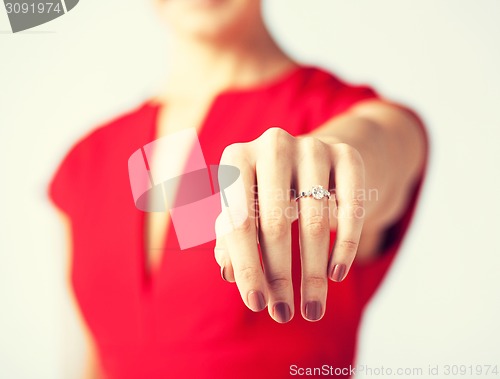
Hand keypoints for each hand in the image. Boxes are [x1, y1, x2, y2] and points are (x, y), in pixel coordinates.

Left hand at [214, 127, 364, 322]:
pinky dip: (344, 245)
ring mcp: (312, 147)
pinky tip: (337, 274)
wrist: (311, 161)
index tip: (257, 304)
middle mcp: (272, 146)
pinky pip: (350, 207)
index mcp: (236, 158)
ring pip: (314, 220)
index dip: (247, 266)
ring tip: (312, 308)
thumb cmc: (266, 193)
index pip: (238, 222)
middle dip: (279, 276)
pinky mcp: (346, 155)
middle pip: (275, 223)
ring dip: (312, 273)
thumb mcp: (244, 209)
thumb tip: (228, 272)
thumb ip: (231, 237)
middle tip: (284, 313)